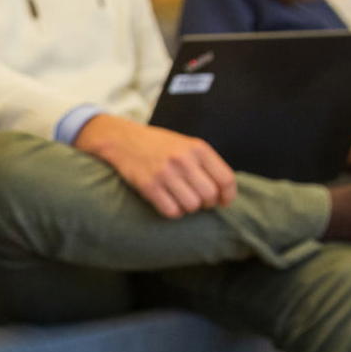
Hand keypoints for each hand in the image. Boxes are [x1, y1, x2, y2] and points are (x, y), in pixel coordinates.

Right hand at [74, 114, 235, 218]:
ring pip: (191, 206)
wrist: (122, 140)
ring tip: (180, 199)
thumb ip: (205, 164)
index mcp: (197, 148)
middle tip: (197, 200)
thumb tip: (224, 193)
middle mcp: (183, 160)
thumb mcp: (186, 145)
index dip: (227, 196)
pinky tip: (167, 202)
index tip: (222, 201)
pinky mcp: (149, 186)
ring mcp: (165, 173)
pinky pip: (171, 211)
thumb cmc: (158, 145)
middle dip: (206, 204)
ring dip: (188, 208)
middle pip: (209, 196)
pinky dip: (172, 211)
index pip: (226, 179)